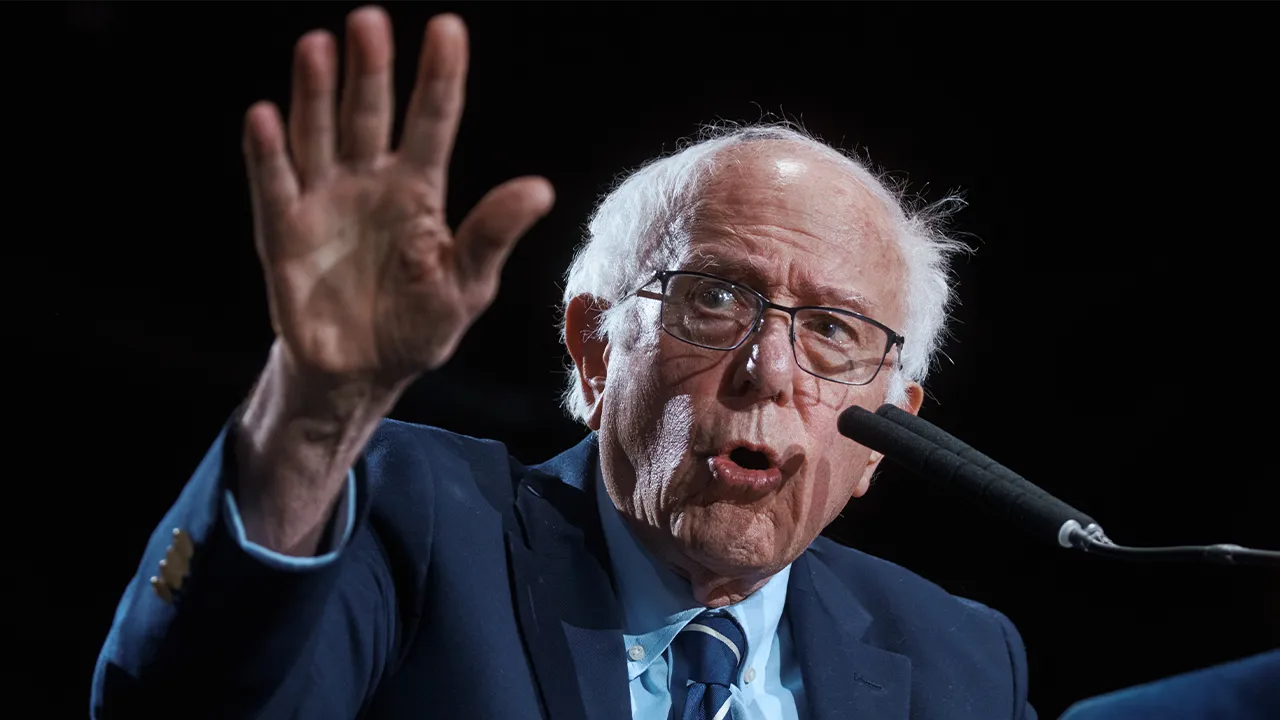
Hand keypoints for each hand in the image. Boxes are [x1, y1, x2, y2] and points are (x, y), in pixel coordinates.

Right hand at [241, 6, 553, 391]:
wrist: (363, 373)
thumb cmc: (419, 325)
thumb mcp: (466, 285)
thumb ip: (492, 235)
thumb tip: (539, 189)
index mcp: (419, 190)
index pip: (432, 120)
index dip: (439, 76)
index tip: (447, 28)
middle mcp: (369, 182)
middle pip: (369, 114)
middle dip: (370, 70)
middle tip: (370, 21)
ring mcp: (324, 202)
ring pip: (318, 135)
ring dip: (315, 93)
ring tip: (318, 46)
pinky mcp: (284, 233)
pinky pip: (275, 187)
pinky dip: (268, 154)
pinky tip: (265, 117)